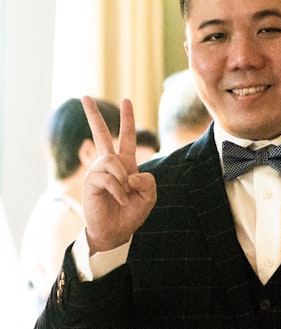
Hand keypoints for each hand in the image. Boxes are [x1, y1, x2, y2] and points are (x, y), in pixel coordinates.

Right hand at [81, 96, 156, 254]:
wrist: (116, 232)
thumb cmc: (131, 213)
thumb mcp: (149, 196)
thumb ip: (148, 181)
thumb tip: (130, 174)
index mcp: (126, 164)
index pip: (127, 137)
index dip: (128, 119)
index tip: (126, 100)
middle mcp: (110, 164)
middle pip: (101, 135)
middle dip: (93, 115)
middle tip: (84, 96)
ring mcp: (98, 172)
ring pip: (112, 159)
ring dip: (123, 179)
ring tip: (124, 195)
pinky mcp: (91, 181)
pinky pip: (108, 176)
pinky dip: (118, 189)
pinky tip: (119, 199)